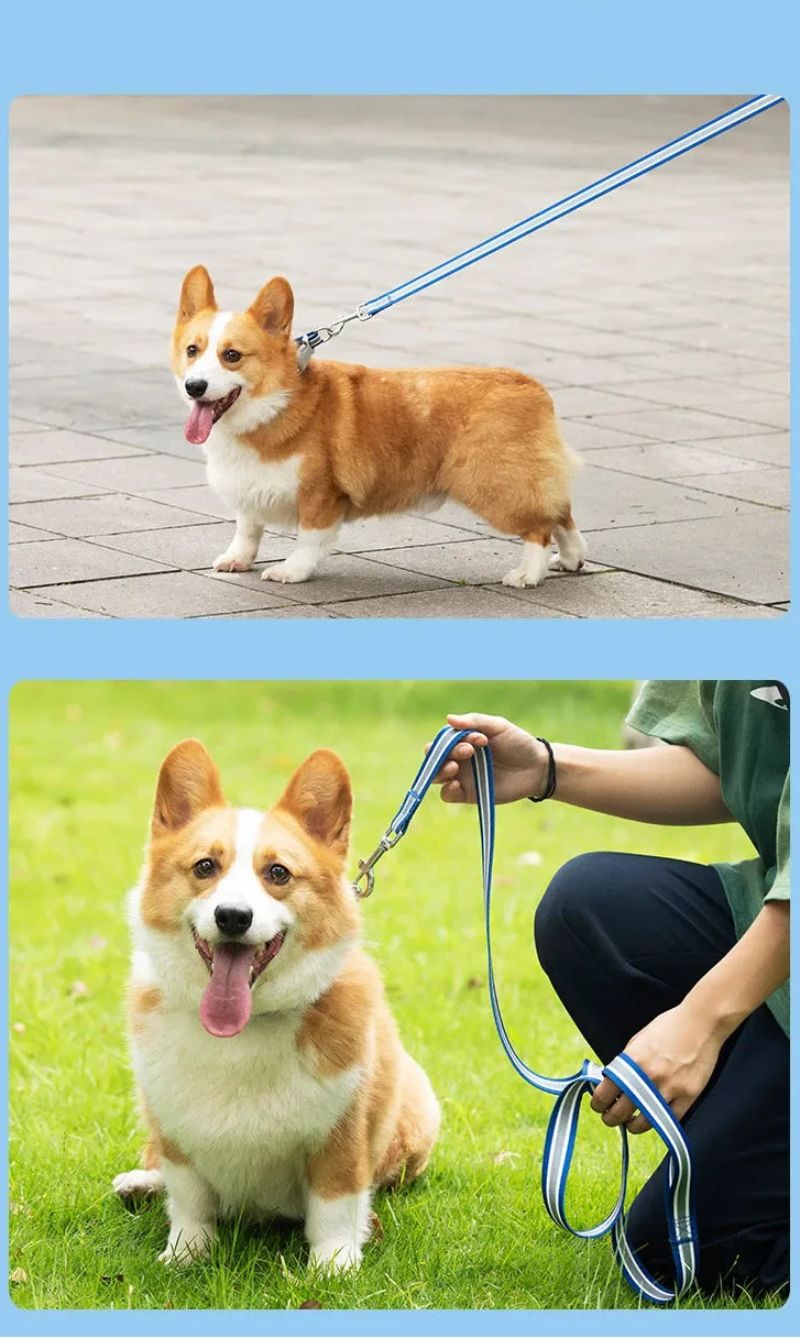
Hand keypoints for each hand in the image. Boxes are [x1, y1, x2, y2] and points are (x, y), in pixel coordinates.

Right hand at [430, 713, 548, 804]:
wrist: (537, 768)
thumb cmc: (518, 743)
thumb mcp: (498, 726)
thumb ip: (474, 721)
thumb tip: (448, 718)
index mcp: (463, 741)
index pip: (441, 741)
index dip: (450, 740)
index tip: (477, 738)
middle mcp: (459, 759)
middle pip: (435, 758)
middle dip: (443, 754)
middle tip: (468, 752)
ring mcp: (463, 777)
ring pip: (437, 776)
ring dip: (440, 771)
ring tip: (454, 767)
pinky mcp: (469, 794)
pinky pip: (447, 795)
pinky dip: (446, 790)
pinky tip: (456, 784)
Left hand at [591, 1001, 722, 1134]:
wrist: (700, 1023)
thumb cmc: (668, 1028)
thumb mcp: (638, 1041)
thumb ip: (625, 1064)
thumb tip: (610, 1084)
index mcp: (631, 1061)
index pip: (604, 1094)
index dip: (598, 1104)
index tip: (599, 1106)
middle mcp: (647, 1077)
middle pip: (620, 1113)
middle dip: (611, 1118)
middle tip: (611, 1118)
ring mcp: (669, 1089)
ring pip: (643, 1123)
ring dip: (633, 1126)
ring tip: (631, 1122)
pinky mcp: (688, 1096)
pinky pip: (669, 1121)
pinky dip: (659, 1122)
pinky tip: (654, 1117)